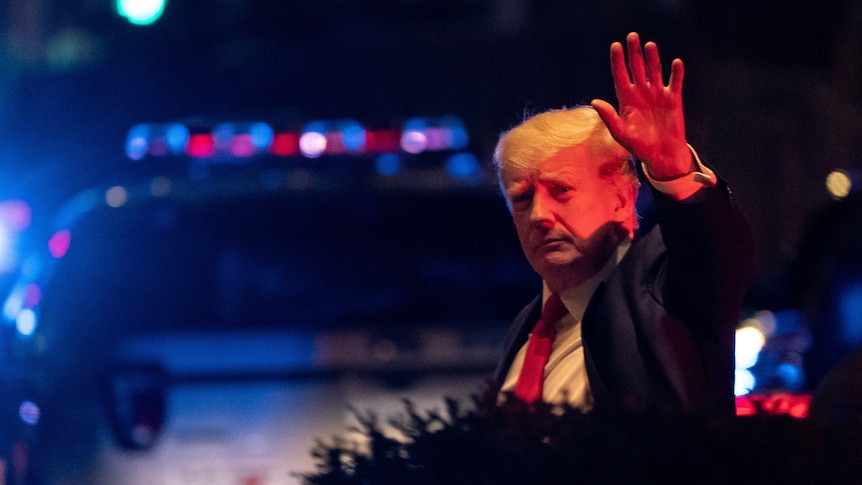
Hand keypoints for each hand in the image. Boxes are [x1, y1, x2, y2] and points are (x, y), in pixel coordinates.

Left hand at [591, 32, 692, 180]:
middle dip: (634, 53)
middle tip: (632, 36)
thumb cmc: (638, 146)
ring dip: (652, 58)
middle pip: (637, 68)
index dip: (617, 61)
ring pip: (654, 71)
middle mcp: (641, 93)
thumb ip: (609, 116)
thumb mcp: (620, 133)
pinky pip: (675, 82)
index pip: (620, 75)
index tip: (615, 46)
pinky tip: (676, 62)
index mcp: (626, 100)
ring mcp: (657, 94)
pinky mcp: (673, 99)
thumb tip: (595, 101)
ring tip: (649, 45)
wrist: (660, 155)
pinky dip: (676, 72)